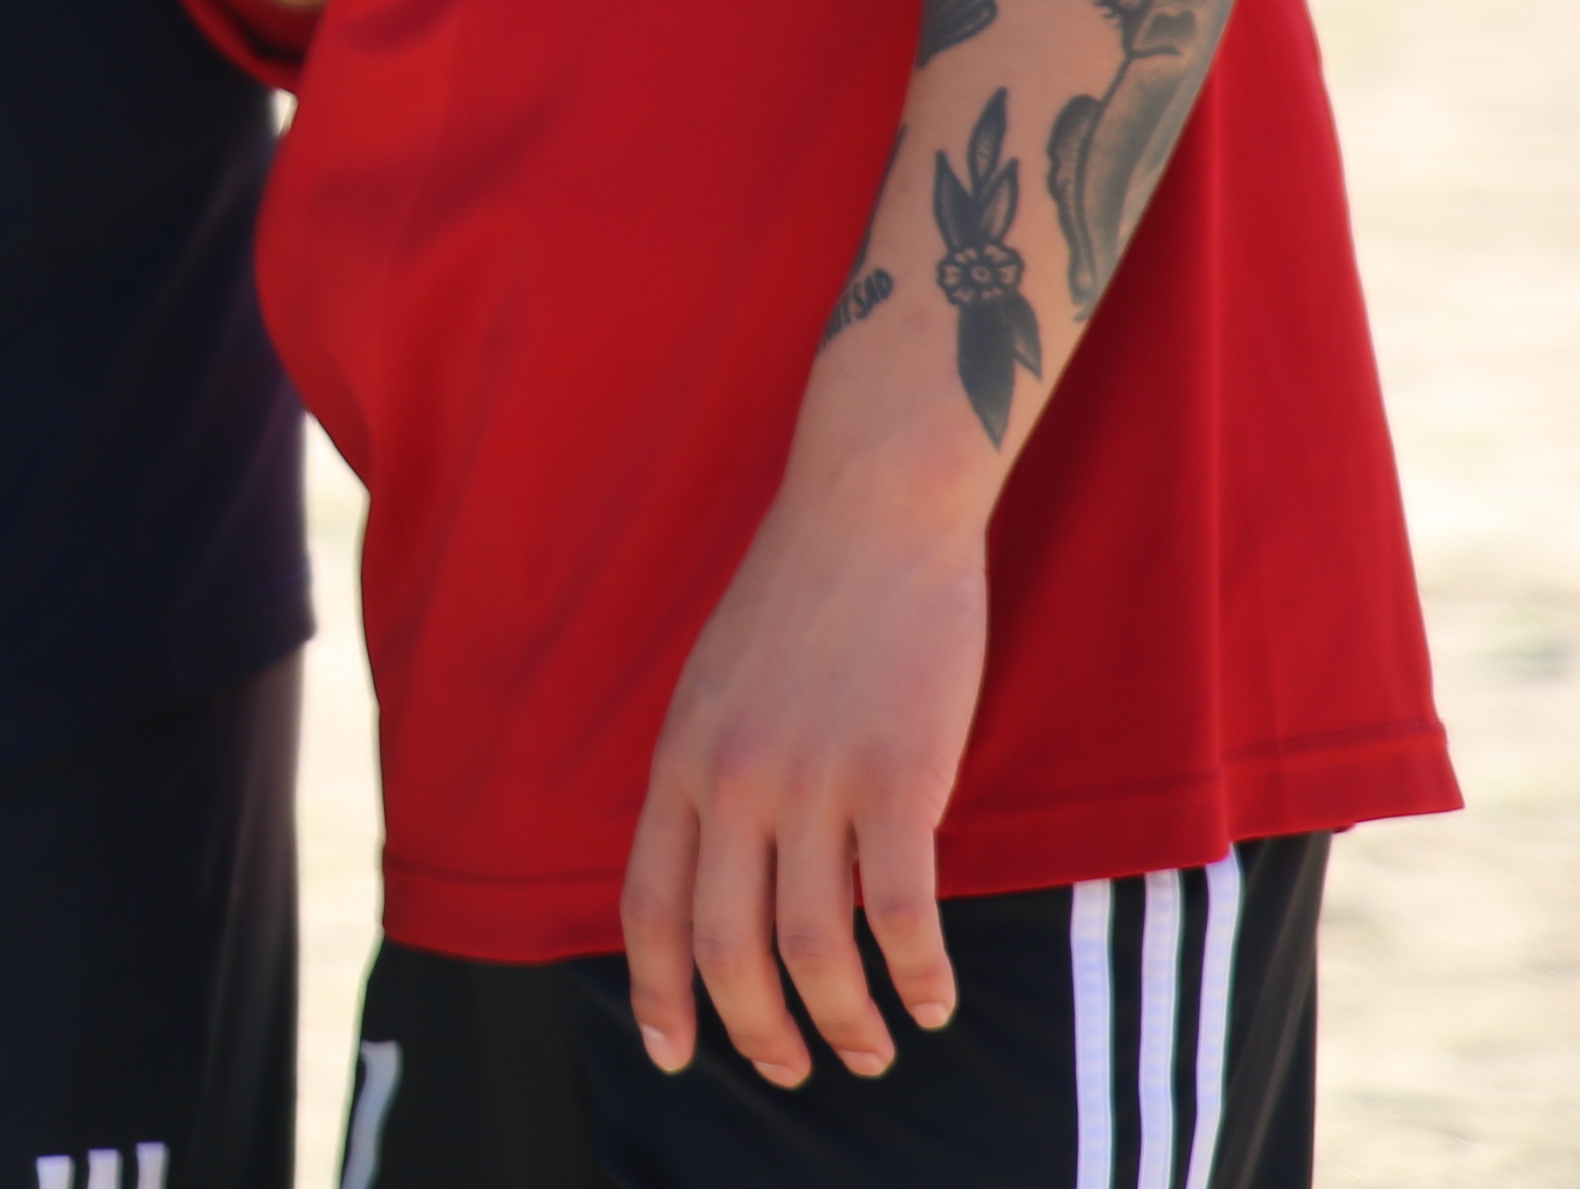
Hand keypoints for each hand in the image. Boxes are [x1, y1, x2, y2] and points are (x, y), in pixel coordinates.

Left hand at [616, 470, 989, 1087]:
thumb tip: (731, 875)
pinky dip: (919, 975)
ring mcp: (812, 780)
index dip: (658, 993)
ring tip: (871, 1052)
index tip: (673, 1053)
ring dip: (843, 1021)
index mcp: (681, 759)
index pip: (646, 907)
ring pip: (811, 946)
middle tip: (794, 1071)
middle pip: (726, 947)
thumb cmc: (804, 597)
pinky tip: (934, 1002)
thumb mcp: (718, 687)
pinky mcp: (894, 774)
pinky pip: (902, 912)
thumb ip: (714, 777)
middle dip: (757, 1031)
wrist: (870, 508)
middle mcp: (733, 780)